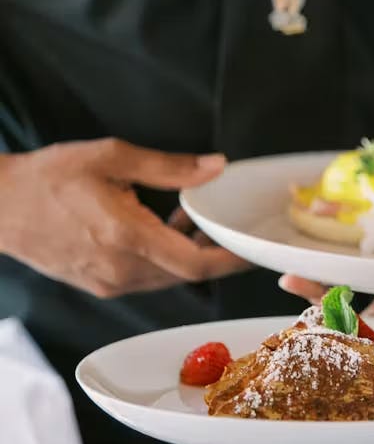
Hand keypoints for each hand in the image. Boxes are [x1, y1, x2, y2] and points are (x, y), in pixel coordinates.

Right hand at [0, 138, 249, 297]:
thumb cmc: (51, 177)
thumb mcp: (113, 158)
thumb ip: (170, 168)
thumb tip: (215, 169)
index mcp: (126, 237)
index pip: (195, 263)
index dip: (230, 259)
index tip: (252, 250)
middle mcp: (120, 270)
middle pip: (186, 273)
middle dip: (211, 252)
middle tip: (225, 226)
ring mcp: (108, 282)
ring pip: (166, 277)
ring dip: (186, 254)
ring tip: (187, 219)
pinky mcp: (98, 285)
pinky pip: (145, 278)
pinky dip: (162, 258)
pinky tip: (157, 228)